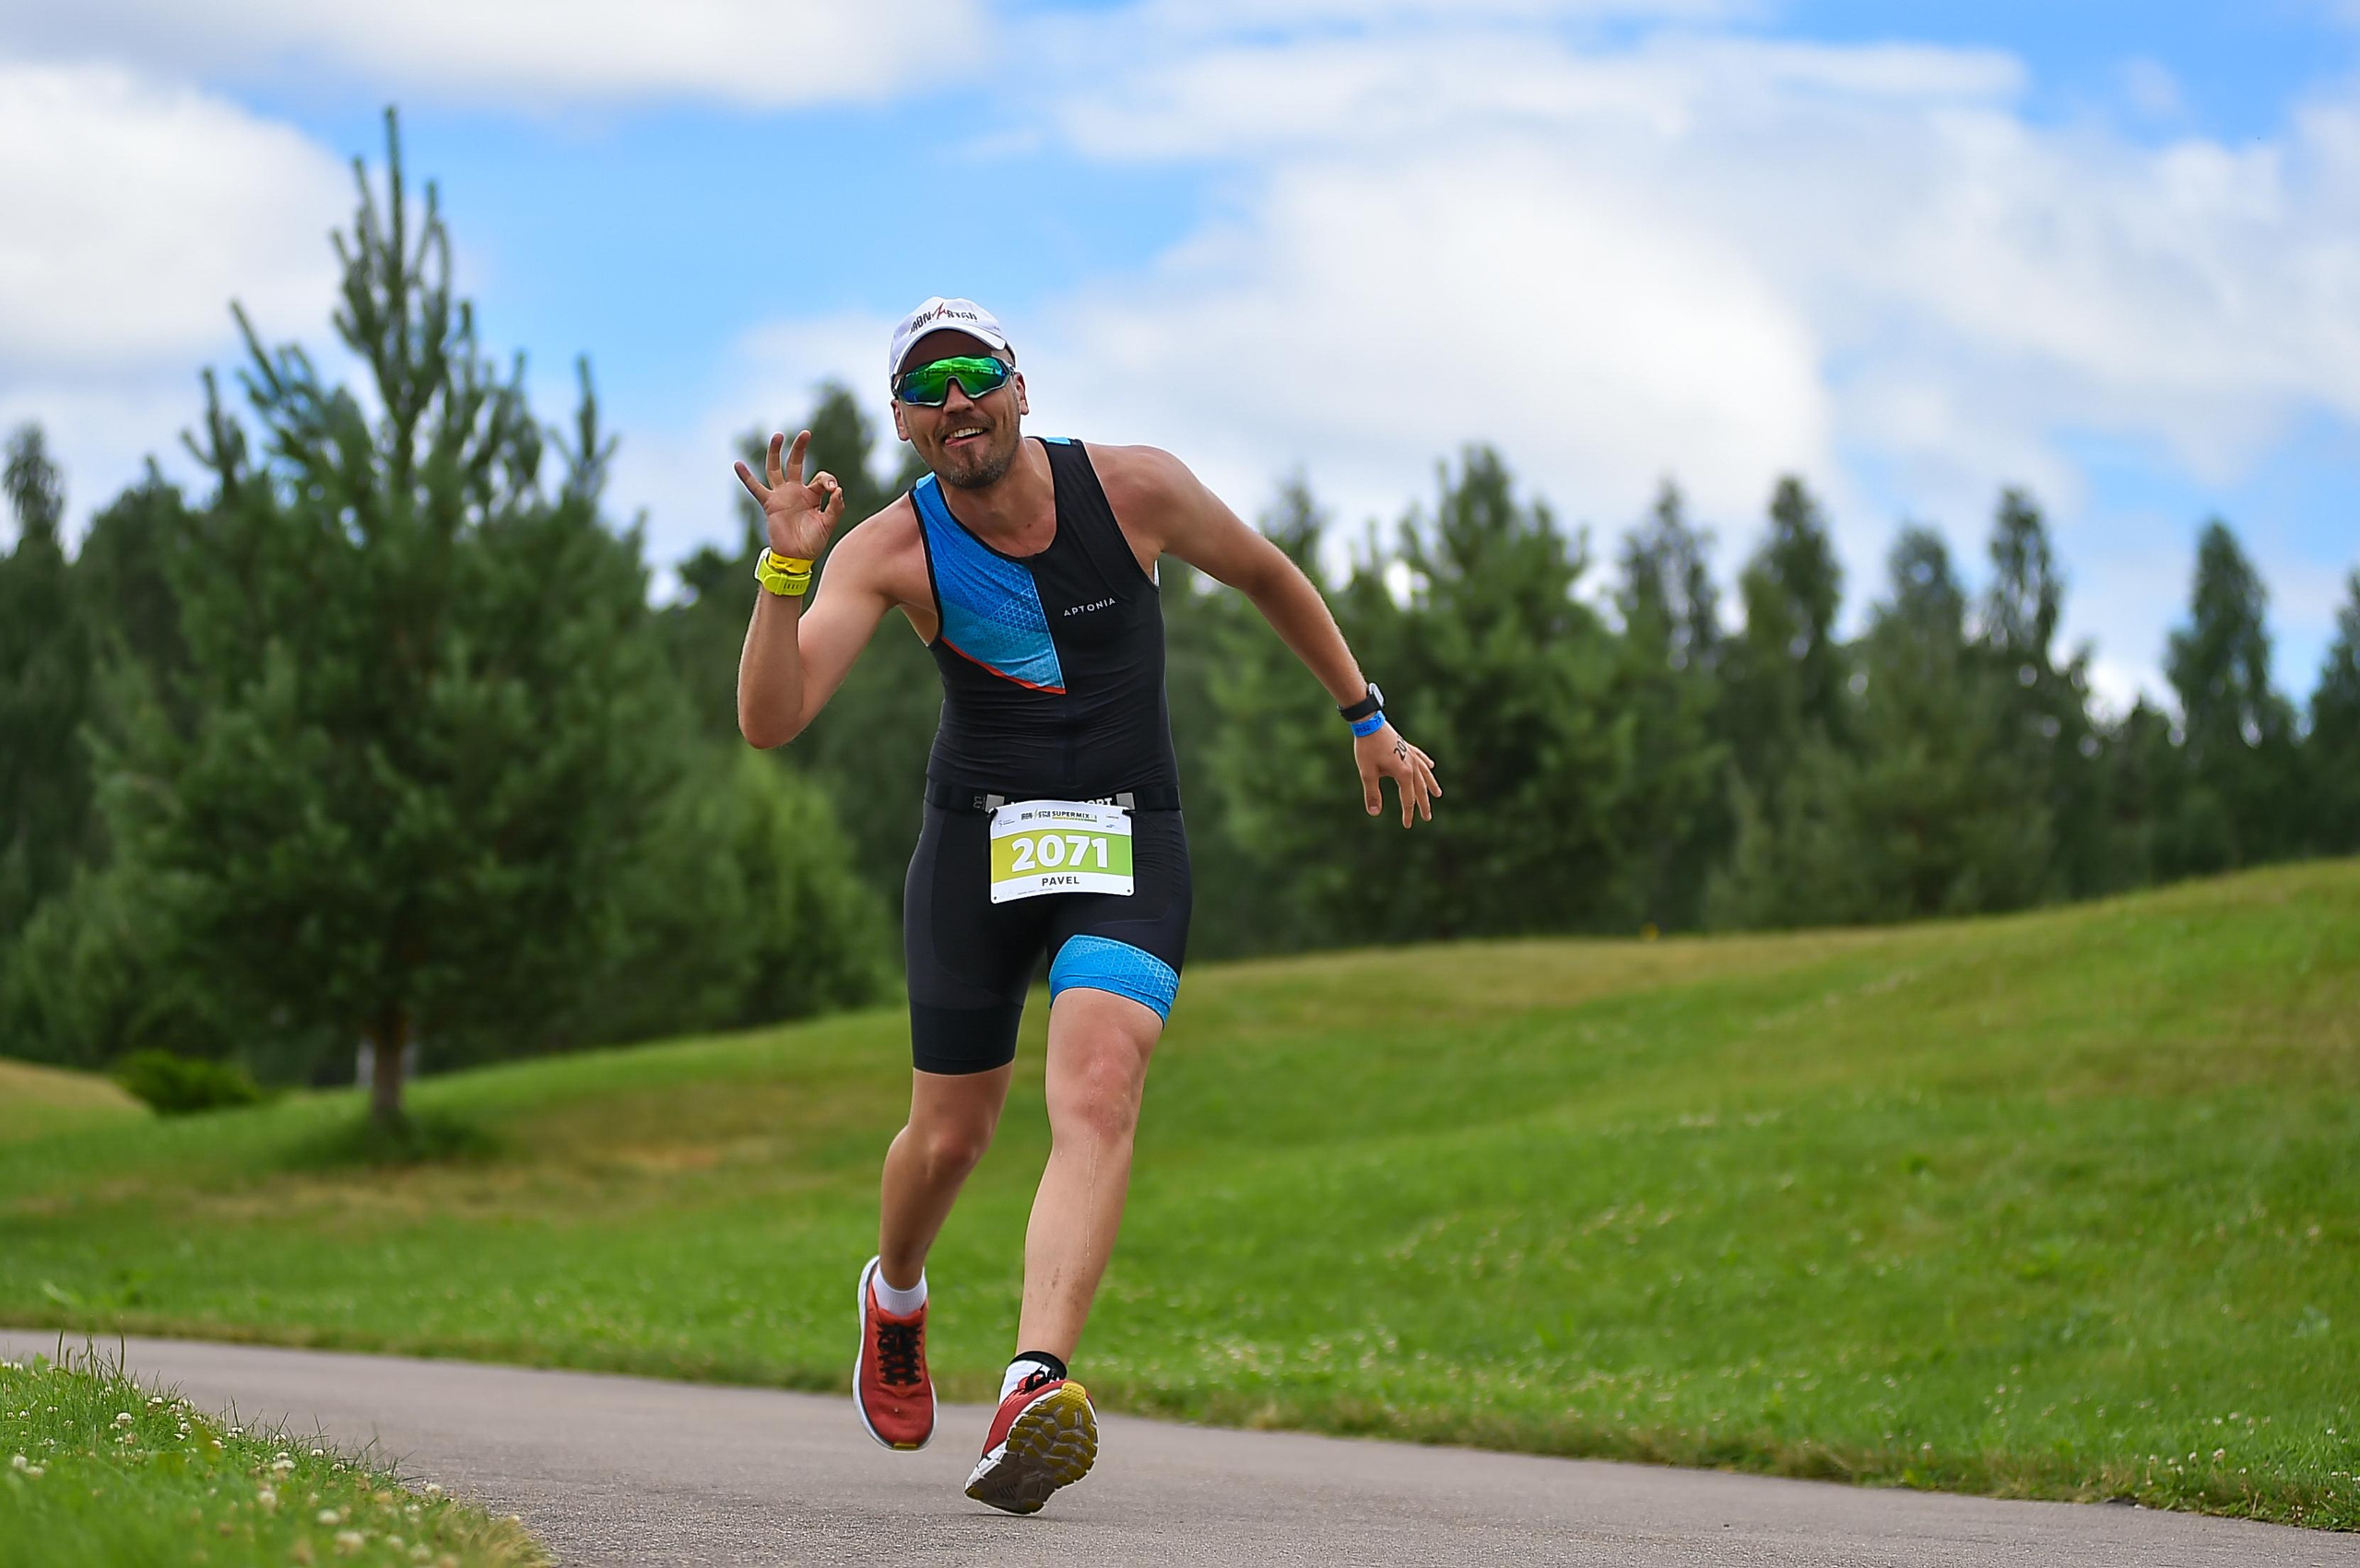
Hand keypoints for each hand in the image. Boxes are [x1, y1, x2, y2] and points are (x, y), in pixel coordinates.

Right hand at [733, 430, 845, 561]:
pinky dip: (746, 477)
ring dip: (775, 452)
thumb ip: (836, 507)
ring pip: (775, 469)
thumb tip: (838, 489)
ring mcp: (781, 495)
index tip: (833, 490)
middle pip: (796, 463)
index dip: (828, 480)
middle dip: (800, 448)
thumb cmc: (813, 542)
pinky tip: (738, 464)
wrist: (797, 557)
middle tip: (806, 433)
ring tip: (778, 435)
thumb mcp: (829, 524)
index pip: (821, 478)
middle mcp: (796, 491)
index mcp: (813, 494)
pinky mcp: (770, 504)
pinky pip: (755, 488)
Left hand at [1355, 723, 1440, 827]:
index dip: (1408, 813)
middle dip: (1423, 804)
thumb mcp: (1367, 773)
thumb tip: (1374, 813)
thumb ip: (1372, 794)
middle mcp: (1411, 764)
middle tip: (1427, 818)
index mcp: (1404, 773)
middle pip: (1420, 788)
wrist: (1369, 723)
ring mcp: (1410, 754)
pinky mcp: (1406, 746)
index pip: (1408, 798)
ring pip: (1424, 773)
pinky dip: (1425, 763)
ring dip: (1430, 785)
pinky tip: (1430, 766)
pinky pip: (1419, 757)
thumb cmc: (1367, 748)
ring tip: (1438, 795)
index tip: (1407, 826)